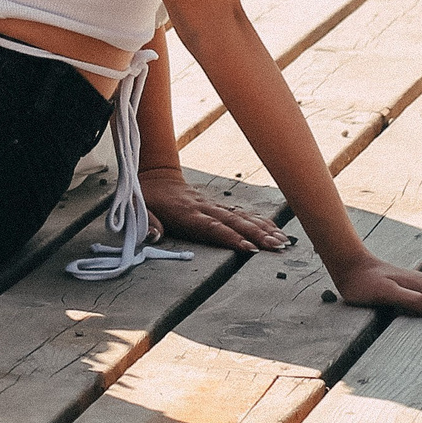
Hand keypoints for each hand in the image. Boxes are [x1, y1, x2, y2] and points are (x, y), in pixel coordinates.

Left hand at [139, 166, 289, 254]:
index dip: (230, 237)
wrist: (155, 175)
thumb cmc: (147, 197)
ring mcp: (213, 205)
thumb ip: (146, 222)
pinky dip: (260, 221)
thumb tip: (154, 236)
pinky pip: (242, 214)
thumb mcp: (138, 207)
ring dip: (263, 229)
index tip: (249, 248)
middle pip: (233, 222)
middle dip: (256, 235)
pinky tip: (276, 230)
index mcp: (185, 213)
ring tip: (282, 242)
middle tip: (276, 247)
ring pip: (241, 217)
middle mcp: (203, 208)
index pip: (211, 227)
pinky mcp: (218, 205)